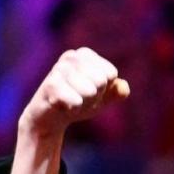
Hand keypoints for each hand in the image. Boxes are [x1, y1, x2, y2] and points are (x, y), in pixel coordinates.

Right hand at [7, 48, 127, 173]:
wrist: (49, 119)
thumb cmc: (77, 102)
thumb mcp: (102, 97)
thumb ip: (117, 91)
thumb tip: (124, 88)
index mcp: (84, 54)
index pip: (110, 73)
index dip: (104, 89)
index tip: (90, 92)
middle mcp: (71, 57)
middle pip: (102, 81)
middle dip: (95, 96)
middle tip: (79, 98)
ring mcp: (58, 69)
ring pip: (90, 90)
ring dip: (85, 103)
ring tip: (72, 102)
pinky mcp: (50, 86)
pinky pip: (76, 100)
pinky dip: (75, 108)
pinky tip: (64, 107)